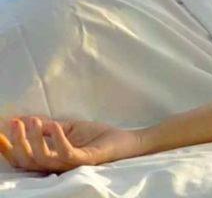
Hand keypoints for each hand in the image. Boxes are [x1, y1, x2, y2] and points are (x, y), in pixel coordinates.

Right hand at [0, 115, 142, 173]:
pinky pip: (66, 154)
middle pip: (27, 162)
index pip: (23, 159)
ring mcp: (70, 166)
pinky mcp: (85, 161)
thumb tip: (24, 119)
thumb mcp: (68, 128)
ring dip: (34, 139)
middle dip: (17, 143)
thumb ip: (48, 127)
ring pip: (43, 160)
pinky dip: (58, 140)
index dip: (8, 149)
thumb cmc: (97, 136)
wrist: (125, 140)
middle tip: (15, 123)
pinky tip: (54, 125)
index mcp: (51, 159)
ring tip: (33, 121)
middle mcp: (57, 166)